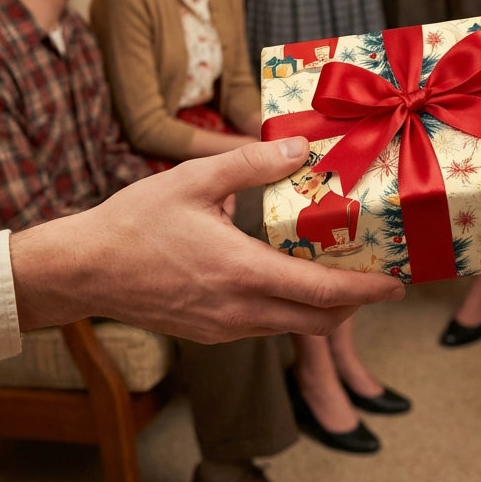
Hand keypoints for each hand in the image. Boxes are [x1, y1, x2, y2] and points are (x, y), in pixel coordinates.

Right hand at [10, 137, 403, 340]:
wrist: (82, 271)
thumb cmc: (134, 222)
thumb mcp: (194, 179)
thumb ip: (251, 163)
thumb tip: (300, 149)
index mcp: (242, 273)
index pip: (322, 293)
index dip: (367, 290)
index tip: (398, 283)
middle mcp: (239, 311)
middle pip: (318, 320)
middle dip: (356, 303)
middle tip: (379, 276)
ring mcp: (224, 328)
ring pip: (292, 326)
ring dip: (324, 306)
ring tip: (342, 271)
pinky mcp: (210, 332)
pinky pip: (266, 325)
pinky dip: (292, 308)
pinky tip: (292, 276)